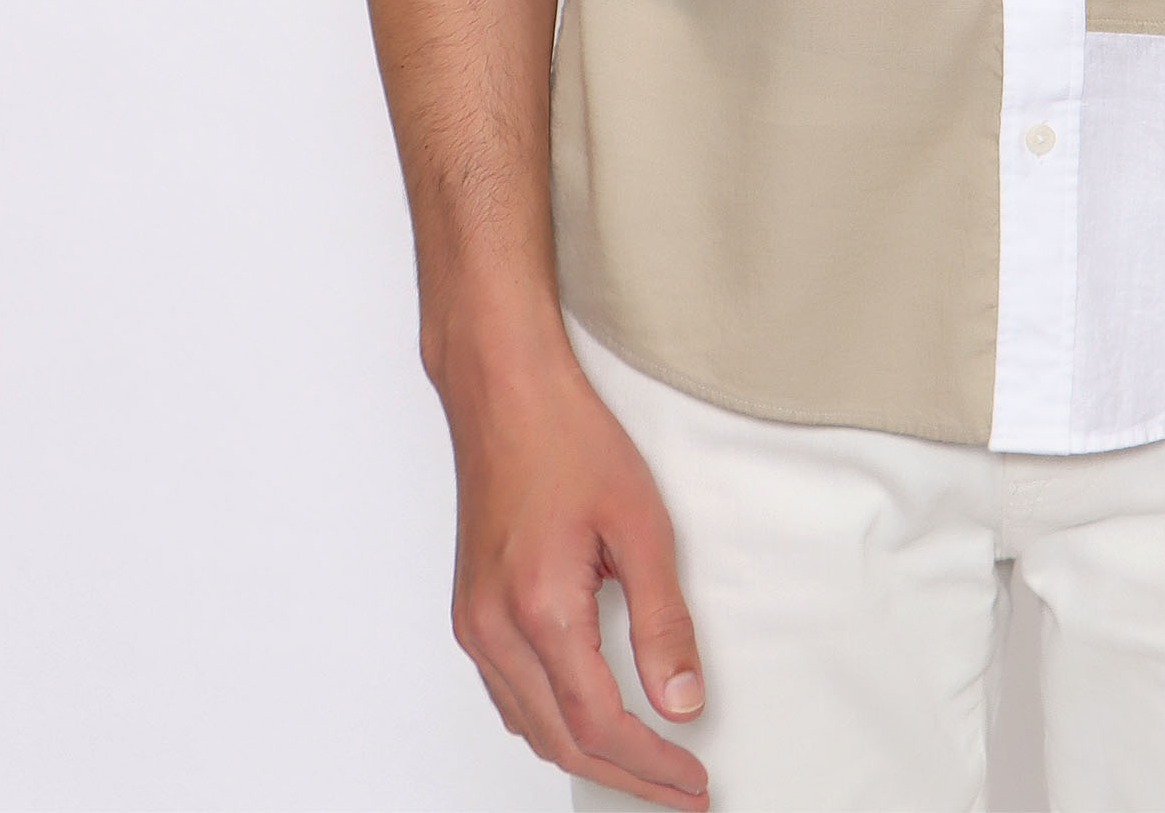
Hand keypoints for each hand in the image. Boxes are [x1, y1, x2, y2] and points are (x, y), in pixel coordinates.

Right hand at [442, 332, 709, 805]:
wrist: (503, 391)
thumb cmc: (569, 438)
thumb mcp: (640, 523)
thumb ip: (664, 622)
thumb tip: (683, 702)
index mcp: (541, 610)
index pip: (601, 724)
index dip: (653, 765)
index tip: (694, 780)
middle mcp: (495, 630)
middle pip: (562, 742)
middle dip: (626, 775)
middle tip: (680, 789)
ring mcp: (474, 623)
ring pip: (530, 727)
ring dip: (587, 755)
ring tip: (645, 766)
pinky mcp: (470, 610)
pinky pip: (508, 696)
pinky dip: (550, 724)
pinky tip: (585, 720)